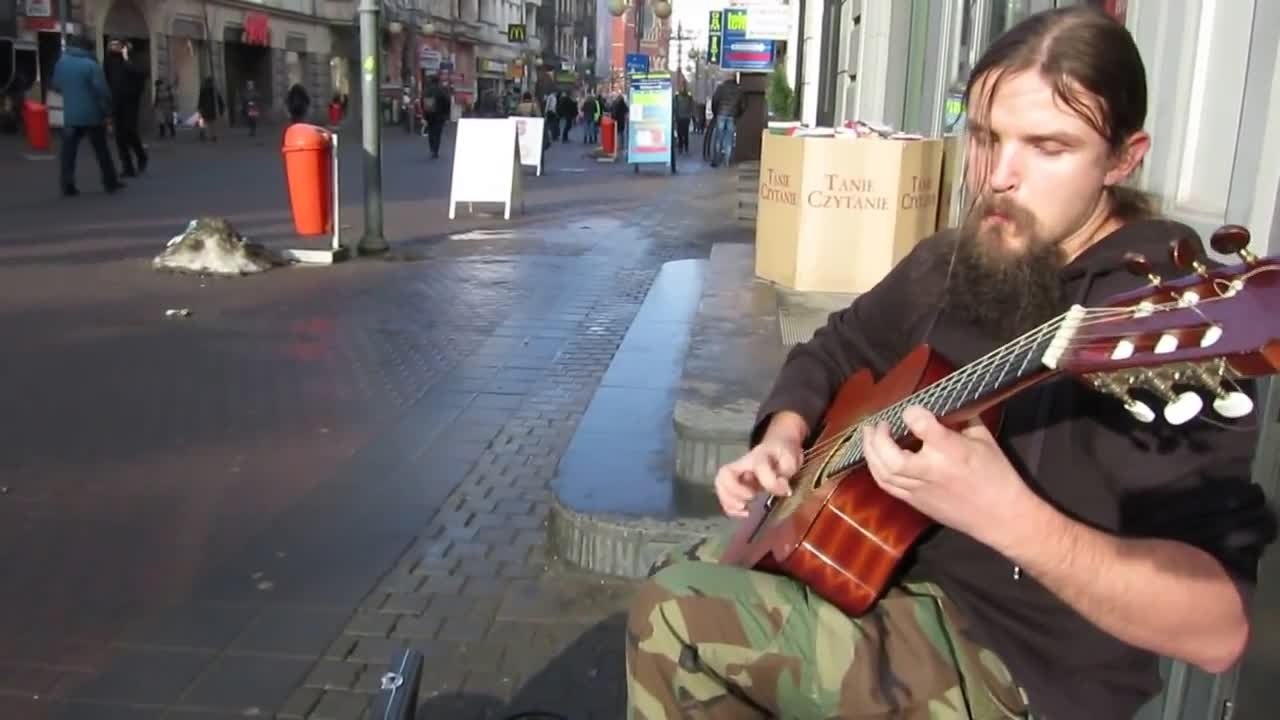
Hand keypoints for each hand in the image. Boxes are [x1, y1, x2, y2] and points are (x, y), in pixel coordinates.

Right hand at [714, 438, 802, 518]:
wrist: (776, 449)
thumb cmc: (782, 455)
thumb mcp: (790, 459)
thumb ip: (787, 470)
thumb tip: (783, 489)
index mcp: (759, 455)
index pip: (758, 465)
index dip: (770, 482)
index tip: (784, 492)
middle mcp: (743, 464)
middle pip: (725, 473)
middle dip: (735, 491)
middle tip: (750, 499)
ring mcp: (737, 475)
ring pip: (720, 485)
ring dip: (729, 501)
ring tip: (745, 509)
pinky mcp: (735, 486)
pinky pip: (724, 496)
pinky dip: (730, 508)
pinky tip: (743, 513)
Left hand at [861, 406, 1038, 548]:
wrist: (1002, 517)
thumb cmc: (997, 475)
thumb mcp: (984, 439)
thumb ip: (961, 420)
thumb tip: (943, 405)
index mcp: (951, 451)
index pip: (920, 425)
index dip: (912, 412)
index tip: (911, 410)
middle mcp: (931, 471)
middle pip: (891, 456)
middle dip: (878, 437)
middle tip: (878, 423)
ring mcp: (920, 490)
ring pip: (884, 473)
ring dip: (871, 452)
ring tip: (868, 436)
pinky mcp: (916, 503)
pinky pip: (888, 487)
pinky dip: (877, 470)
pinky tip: (875, 458)